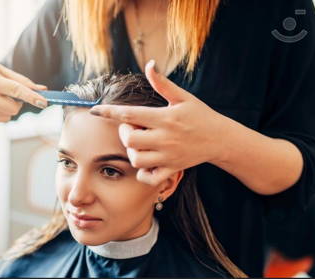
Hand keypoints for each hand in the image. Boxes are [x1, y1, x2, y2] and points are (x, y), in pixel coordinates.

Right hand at [0, 59, 47, 121]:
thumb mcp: (4, 70)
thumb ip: (23, 82)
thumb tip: (43, 90)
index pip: (16, 90)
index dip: (31, 97)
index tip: (44, 102)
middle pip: (14, 108)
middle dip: (19, 102)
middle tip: (11, 93)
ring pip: (9, 115)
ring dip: (10, 106)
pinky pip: (3, 118)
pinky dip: (3, 111)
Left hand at [89, 60, 229, 185]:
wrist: (220, 139)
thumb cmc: (199, 115)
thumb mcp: (183, 97)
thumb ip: (162, 83)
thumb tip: (149, 64)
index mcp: (164, 118)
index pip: (130, 114)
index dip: (108, 111)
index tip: (95, 110)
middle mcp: (164, 138)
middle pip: (129, 140)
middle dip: (124, 133)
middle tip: (133, 128)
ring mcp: (168, 155)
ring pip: (136, 159)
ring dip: (132, 151)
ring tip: (140, 144)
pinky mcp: (172, 169)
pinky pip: (149, 178)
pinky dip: (142, 172)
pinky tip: (146, 162)